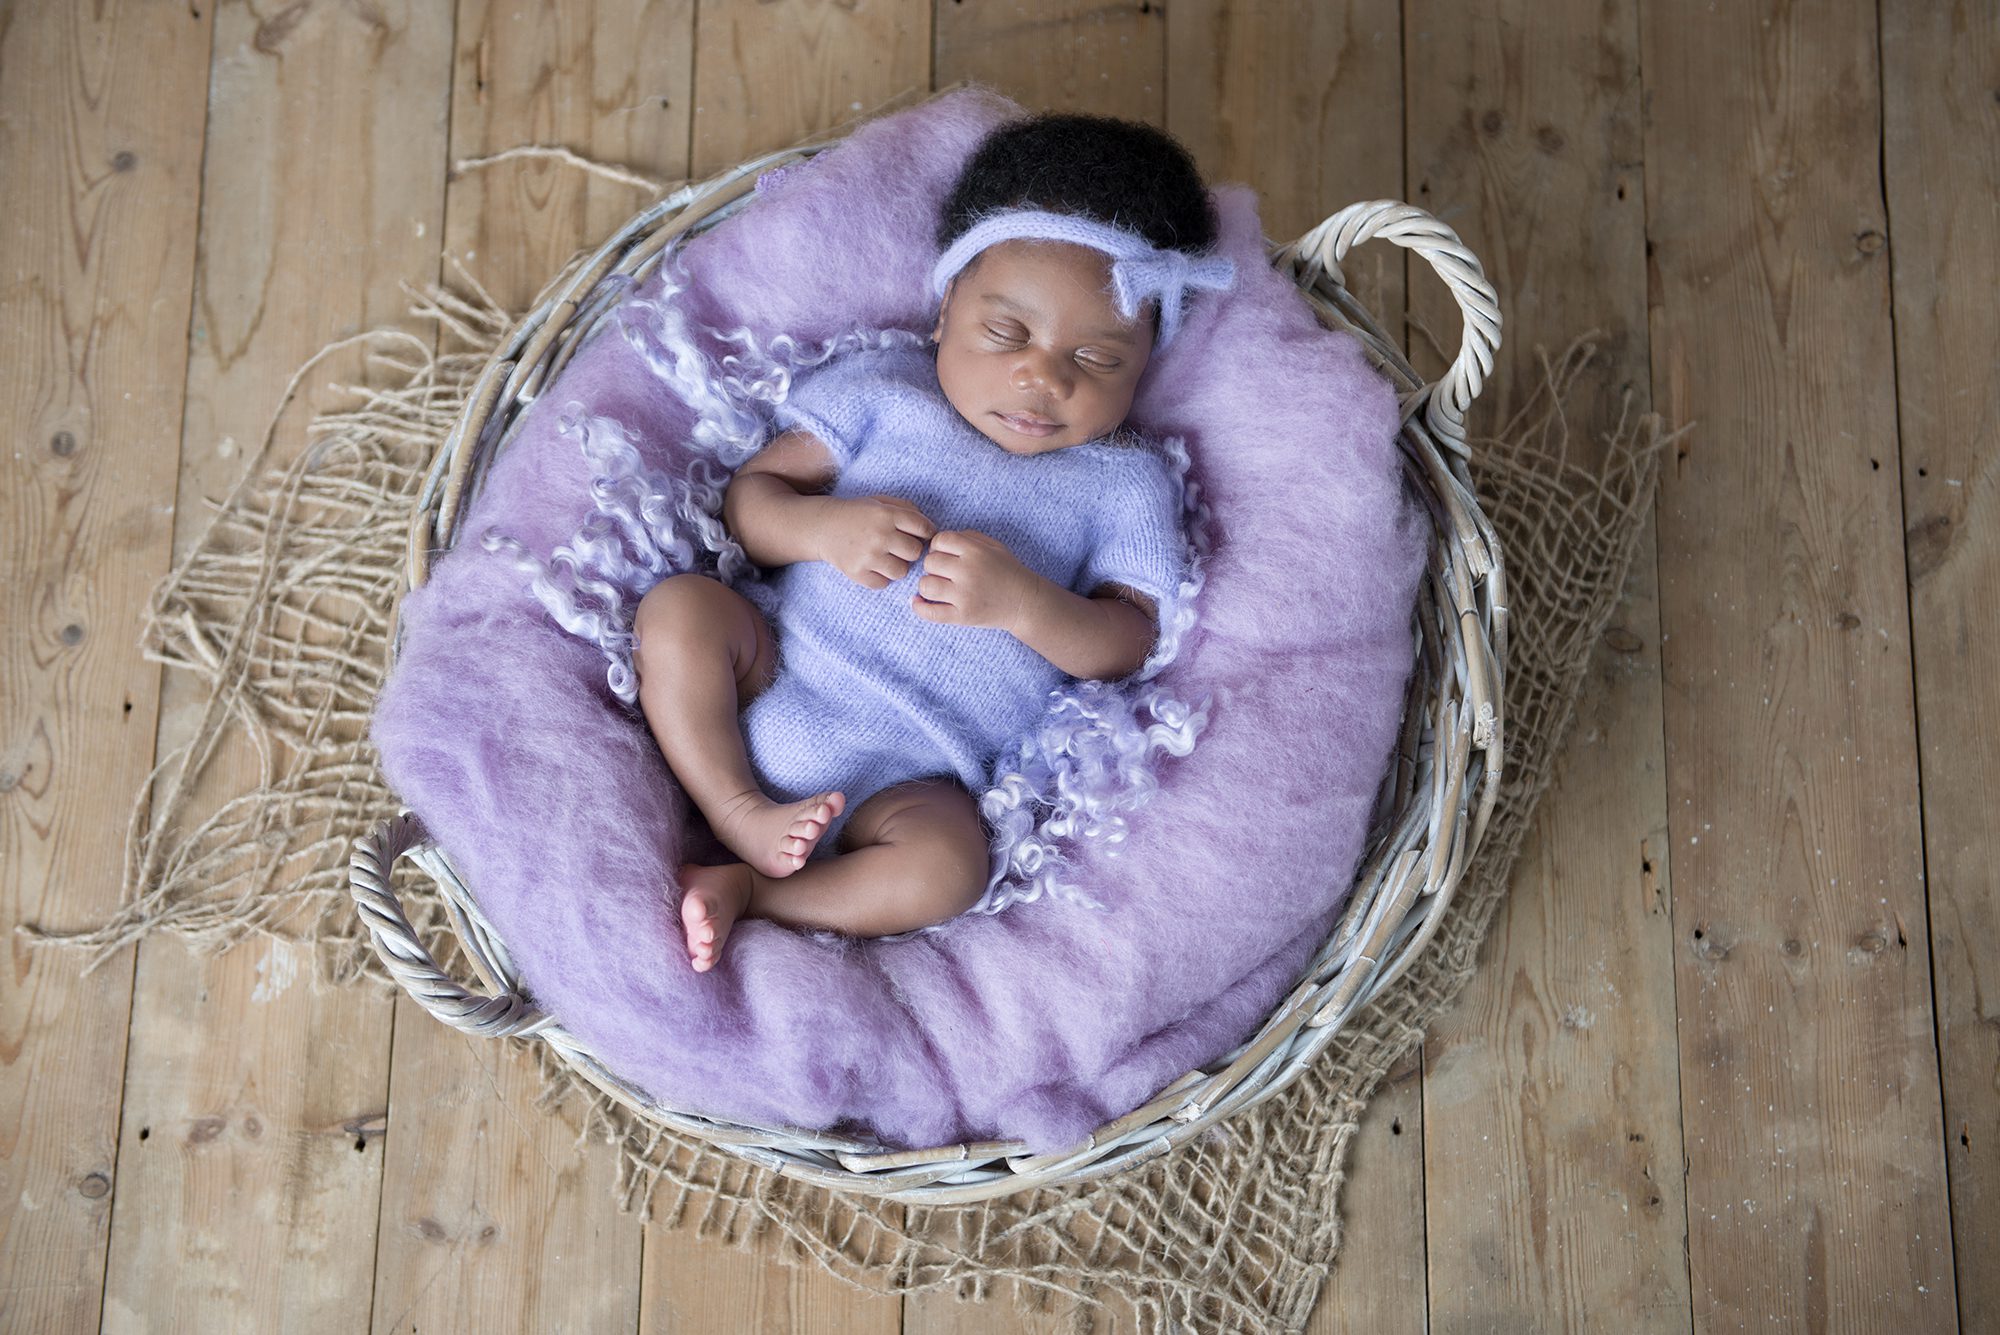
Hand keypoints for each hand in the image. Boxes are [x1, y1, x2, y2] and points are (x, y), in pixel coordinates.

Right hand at [816, 494, 935, 588]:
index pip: (924, 528)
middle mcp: (879, 535)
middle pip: (916, 552)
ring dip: (897, 566)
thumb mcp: (881, 501)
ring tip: (886, 557)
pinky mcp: (857, 573)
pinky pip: (884, 583)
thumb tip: (930, 528)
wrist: (823, 527)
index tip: (920, 535)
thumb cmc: (858, 514)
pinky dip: (881, 576)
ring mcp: (868, 556)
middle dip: (911, 550)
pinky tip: (873, 565)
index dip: (926, 533)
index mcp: (887, 514)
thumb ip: (907, 509)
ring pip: (902, 571)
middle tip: (899, 546)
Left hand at [912, 529, 1041, 630]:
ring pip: (926, 585)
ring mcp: (965, 595)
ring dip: (927, 585)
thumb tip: (938, 542)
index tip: (945, 555)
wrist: (1025, 602)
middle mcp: (968, 571)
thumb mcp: (993, 546)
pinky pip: (930, 612)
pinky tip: (918, 603)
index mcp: (976, 551)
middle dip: (933, 566)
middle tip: (944, 573)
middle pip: (930, 562)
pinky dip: (919, 608)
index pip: (939, 540)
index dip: (937, 546)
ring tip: (937, 588)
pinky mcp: (963, 616)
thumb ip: (968, 537)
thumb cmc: (1007, 571)